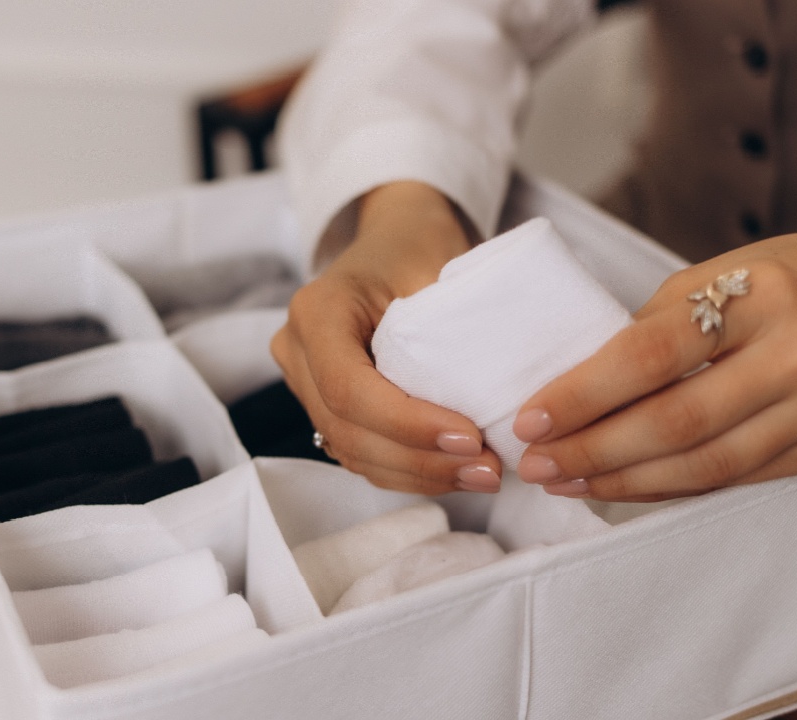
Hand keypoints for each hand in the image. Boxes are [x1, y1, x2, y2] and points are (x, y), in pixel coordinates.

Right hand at [271, 182, 505, 493]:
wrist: (396, 237)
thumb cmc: (417, 244)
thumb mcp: (436, 267)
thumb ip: (451, 326)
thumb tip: (497, 392)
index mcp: (317, 311)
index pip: (349, 387)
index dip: (407, 423)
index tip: (470, 437)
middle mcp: (298, 350)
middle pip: (348, 428)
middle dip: (420, 459)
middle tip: (488, 469)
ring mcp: (306, 383)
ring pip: (353, 451)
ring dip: (419, 474)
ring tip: (482, 476)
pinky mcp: (328, 406)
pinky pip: (362, 453)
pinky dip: (409, 471)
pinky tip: (457, 472)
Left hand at [511, 229, 796, 500]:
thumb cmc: (790, 280)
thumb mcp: (724, 274)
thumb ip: (657, 325)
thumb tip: (575, 388)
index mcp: (765, 294)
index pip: (654, 352)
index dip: (584, 393)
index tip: (529, 419)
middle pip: (678, 421)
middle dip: (593, 450)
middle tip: (536, 464)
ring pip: (705, 466)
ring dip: (623, 481)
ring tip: (566, 482)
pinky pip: (734, 480)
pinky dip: (670, 487)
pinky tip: (623, 486)